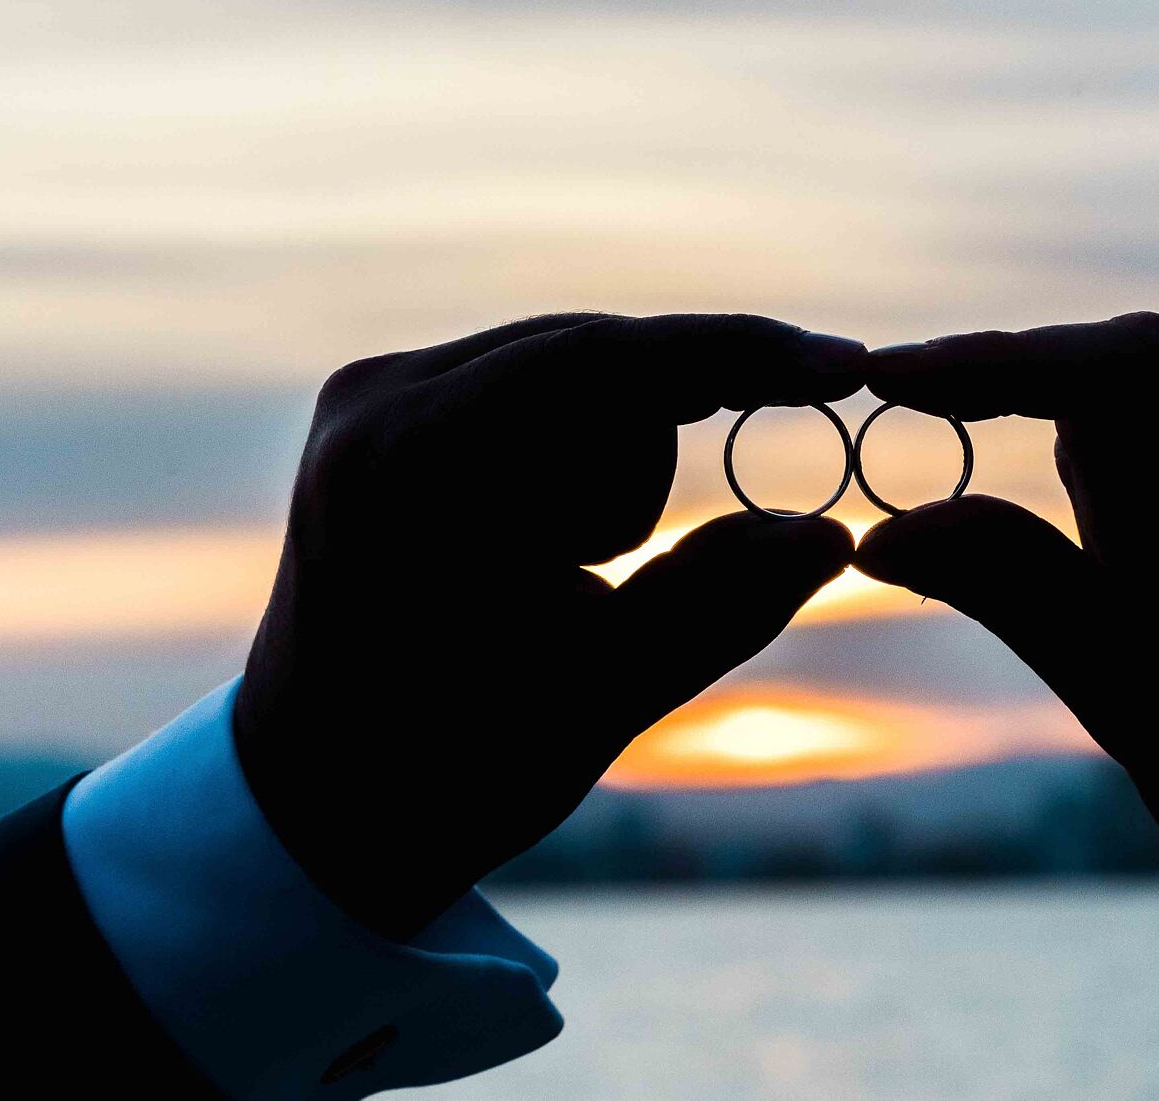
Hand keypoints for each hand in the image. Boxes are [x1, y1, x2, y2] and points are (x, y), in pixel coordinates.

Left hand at [234, 313, 863, 939]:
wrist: (313, 801)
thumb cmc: (452, 771)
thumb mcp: (603, 698)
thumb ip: (721, 605)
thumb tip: (834, 533)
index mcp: (414, 472)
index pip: (609, 366)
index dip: (743, 357)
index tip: (846, 367)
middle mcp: (376, 402)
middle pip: (597, 361)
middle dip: (654, 460)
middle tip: (625, 572)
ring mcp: (369, 392)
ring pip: (575, 369)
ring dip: (615, 465)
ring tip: (566, 580)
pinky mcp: (381, 402)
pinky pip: (534, 386)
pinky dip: (577, 455)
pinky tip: (546, 548)